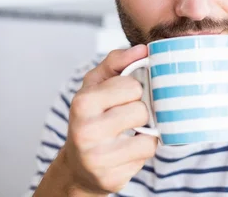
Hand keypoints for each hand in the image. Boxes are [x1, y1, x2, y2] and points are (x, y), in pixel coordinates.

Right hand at [37, 45, 157, 195]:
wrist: (79, 164)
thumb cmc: (92, 116)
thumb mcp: (96, 83)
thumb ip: (117, 62)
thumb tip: (143, 50)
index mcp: (83, 103)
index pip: (132, 86)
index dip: (133, 90)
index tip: (123, 97)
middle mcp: (86, 131)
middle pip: (141, 111)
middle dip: (139, 112)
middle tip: (125, 117)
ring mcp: (98, 158)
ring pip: (148, 136)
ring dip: (145, 133)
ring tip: (128, 133)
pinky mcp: (111, 178)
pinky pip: (146, 156)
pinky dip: (142, 151)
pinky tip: (127, 150)